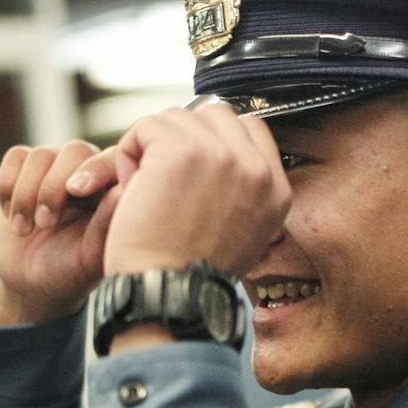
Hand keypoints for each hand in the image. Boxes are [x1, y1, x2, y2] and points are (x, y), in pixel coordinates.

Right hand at [0, 141, 120, 325]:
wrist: (34, 281)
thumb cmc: (71, 270)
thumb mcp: (91, 254)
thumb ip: (106, 223)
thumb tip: (121, 190)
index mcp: (115, 191)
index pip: (113, 159)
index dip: (94, 169)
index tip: (76, 192)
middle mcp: (90, 173)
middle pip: (75, 150)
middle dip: (53, 187)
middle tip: (45, 224)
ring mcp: (57, 168)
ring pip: (40, 154)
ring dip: (27, 194)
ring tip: (26, 229)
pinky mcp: (25, 170)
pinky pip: (15, 157)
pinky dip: (8, 185)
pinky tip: (14, 215)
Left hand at [102, 103, 289, 276]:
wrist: (170, 293)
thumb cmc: (192, 274)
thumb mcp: (244, 233)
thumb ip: (243, 190)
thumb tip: (222, 152)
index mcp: (277, 190)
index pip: (251, 128)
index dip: (215, 139)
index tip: (192, 167)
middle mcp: (257, 169)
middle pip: (215, 114)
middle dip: (185, 137)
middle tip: (167, 177)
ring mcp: (222, 156)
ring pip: (177, 118)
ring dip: (153, 147)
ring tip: (148, 189)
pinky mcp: (181, 150)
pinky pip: (147, 127)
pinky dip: (130, 152)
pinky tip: (134, 189)